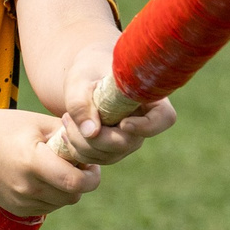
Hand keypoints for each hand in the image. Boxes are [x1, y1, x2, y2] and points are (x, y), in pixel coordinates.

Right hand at [0, 111, 100, 216]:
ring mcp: (19, 201)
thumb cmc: (7, 128)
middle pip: (71, 195)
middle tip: (78, 164)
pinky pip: (47, 207)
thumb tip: (96, 145)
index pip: (74, 182)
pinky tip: (44, 177)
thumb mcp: (39, 123)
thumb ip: (68, 136)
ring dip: (67, 189)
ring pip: (61, 203)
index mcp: (32, 161)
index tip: (91, 165)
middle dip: (81, 182)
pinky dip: (52, 195)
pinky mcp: (16, 209)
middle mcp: (25, 186)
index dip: (91, 176)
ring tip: (58, 168)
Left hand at [52, 41, 175, 165]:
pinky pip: (97, 159)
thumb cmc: (87, 70)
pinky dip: (77, 149)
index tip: (123, 123)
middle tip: (67, 117)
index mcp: (148, 97)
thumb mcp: (80, 80)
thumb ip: (82, 103)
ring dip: (81, 143)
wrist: (84, 77)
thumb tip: (91, 133)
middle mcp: (144, 122)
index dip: (147, 126)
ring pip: (109, 155)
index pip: (164, 118)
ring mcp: (130, 139)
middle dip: (94, 136)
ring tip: (65, 118)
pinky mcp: (113, 149)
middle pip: (128, 143)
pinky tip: (66, 130)